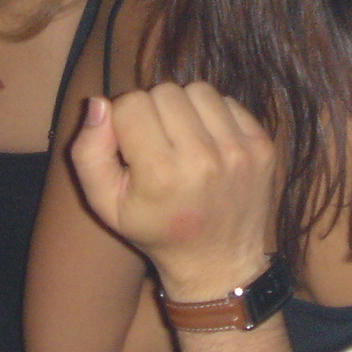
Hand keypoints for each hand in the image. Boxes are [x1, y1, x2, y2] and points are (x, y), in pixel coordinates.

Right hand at [68, 81, 278, 299]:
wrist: (217, 261)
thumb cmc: (156, 231)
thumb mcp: (105, 204)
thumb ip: (89, 152)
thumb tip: (99, 103)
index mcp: (160, 174)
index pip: (131, 103)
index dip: (123, 119)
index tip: (131, 145)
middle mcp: (202, 159)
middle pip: (164, 92)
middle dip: (154, 111)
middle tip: (157, 143)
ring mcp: (238, 151)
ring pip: (197, 91)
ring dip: (185, 109)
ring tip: (182, 139)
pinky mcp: (262, 146)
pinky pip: (228, 102)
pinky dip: (213, 116)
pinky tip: (208, 144)